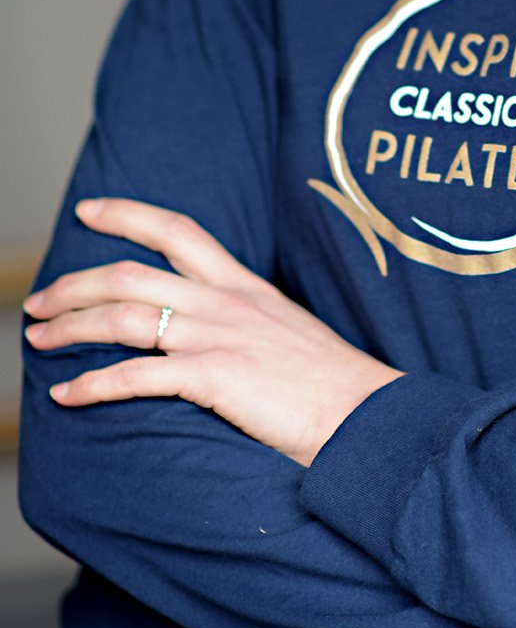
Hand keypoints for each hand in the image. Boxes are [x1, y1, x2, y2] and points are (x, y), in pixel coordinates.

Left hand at [24, 198, 401, 466]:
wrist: (366, 416)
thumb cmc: (332, 387)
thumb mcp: (288, 333)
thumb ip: (249, 323)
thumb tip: (212, 335)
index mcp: (245, 286)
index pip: (179, 231)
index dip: (128, 215)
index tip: (88, 211)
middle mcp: (227, 302)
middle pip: (133, 272)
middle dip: (74, 284)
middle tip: (38, 302)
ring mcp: (220, 336)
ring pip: (125, 315)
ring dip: (71, 327)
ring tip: (38, 340)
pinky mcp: (217, 376)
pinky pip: (138, 375)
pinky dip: (94, 384)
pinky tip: (68, 396)